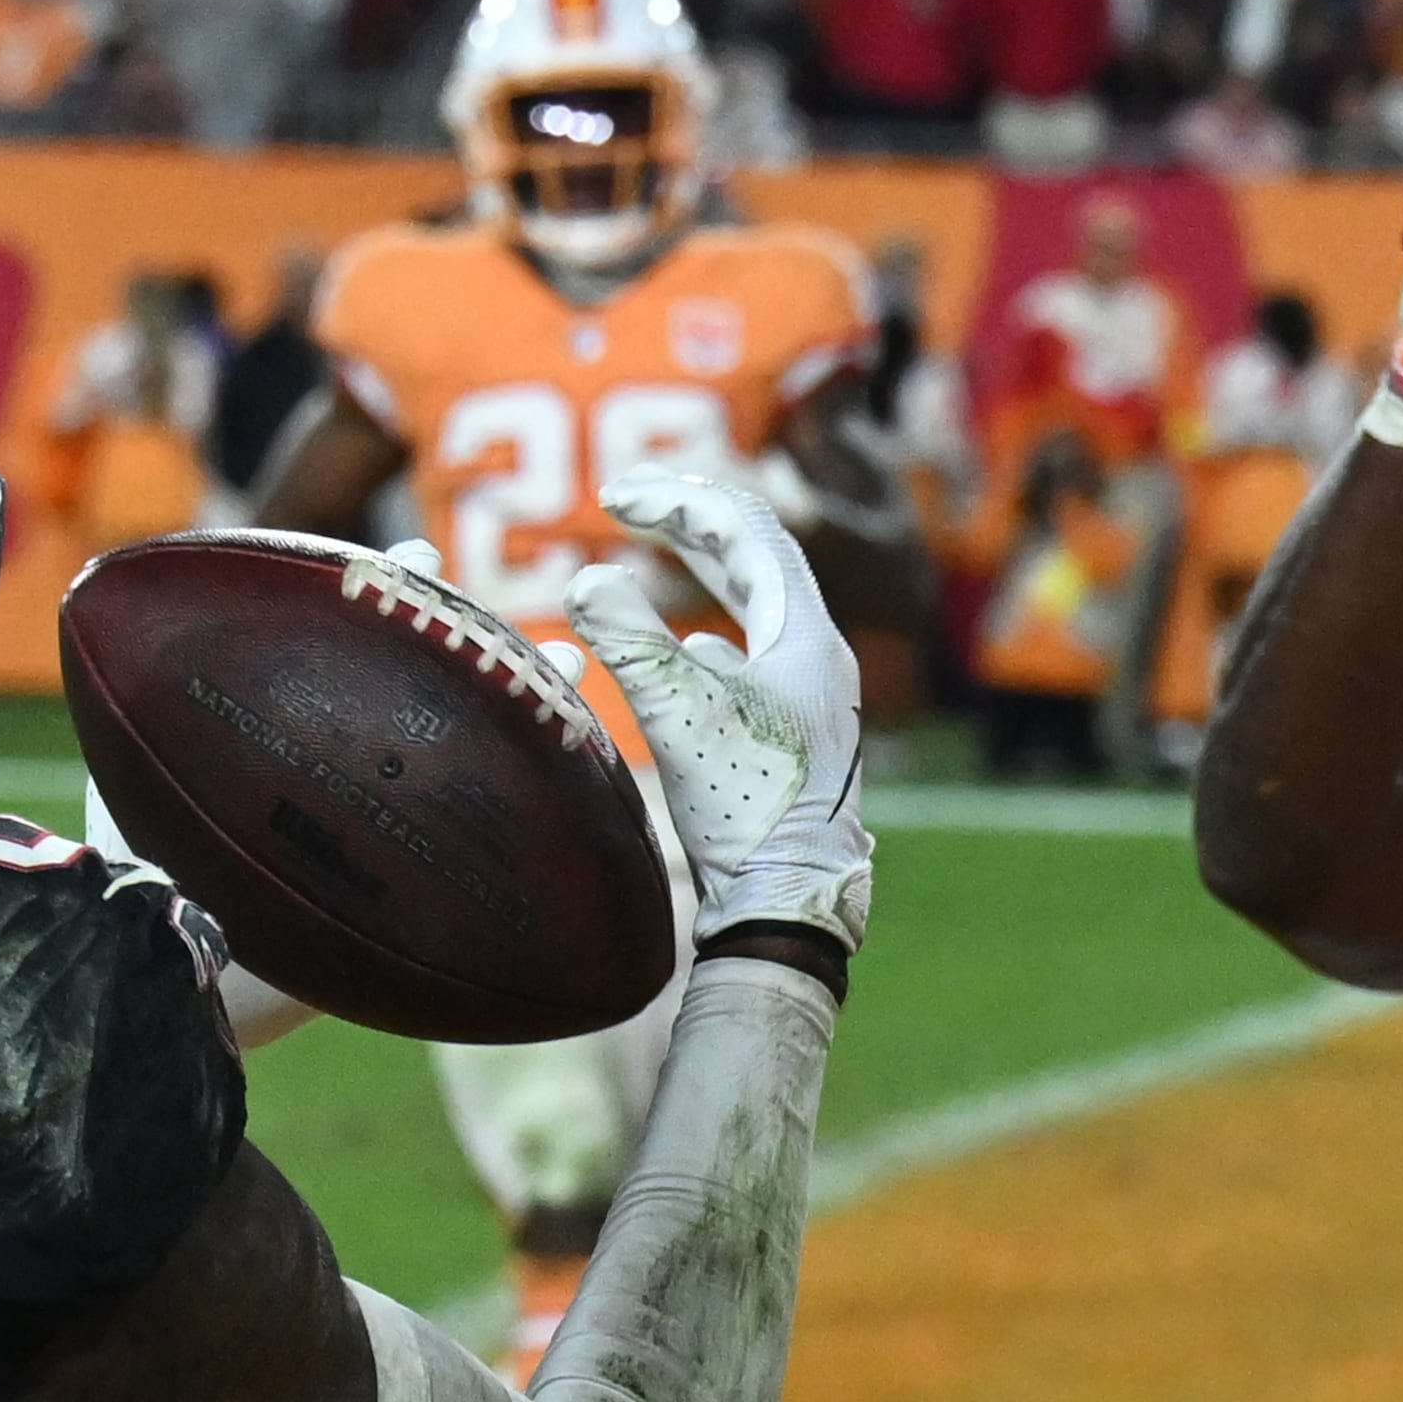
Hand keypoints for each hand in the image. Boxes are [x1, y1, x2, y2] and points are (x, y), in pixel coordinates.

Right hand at [558, 467, 869, 953]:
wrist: (788, 906)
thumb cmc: (747, 808)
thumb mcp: (677, 713)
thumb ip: (629, 639)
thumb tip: (587, 580)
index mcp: (806, 636)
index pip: (746, 532)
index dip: (678, 502)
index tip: (614, 495)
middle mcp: (815, 660)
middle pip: (755, 561)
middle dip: (689, 526)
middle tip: (629, 501)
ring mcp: (804, 702)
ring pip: (750, 614)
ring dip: (698, 579)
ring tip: (645, 560)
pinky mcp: (785, 741)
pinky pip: (744, 666)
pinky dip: (701, 642)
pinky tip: (676, 656)